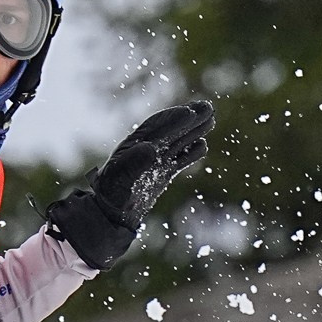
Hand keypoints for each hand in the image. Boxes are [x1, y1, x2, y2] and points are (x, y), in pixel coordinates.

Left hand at [44, 99, 214, 270]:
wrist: (111, 213)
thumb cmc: (111, 193)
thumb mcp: (120, 176)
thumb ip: (135, 162)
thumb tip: (151, 148)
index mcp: (133, 145)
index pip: (156, 127)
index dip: (172, 118)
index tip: (189, 112)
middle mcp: (146, 150)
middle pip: (171, 130)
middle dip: (189, 118)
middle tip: (208, 107)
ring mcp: (156, 162)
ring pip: (178, 142)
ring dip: (194, 131)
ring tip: (210, 119)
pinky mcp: (162, 174)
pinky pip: (179, 159)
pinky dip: (191, 153)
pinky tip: (203, 145)